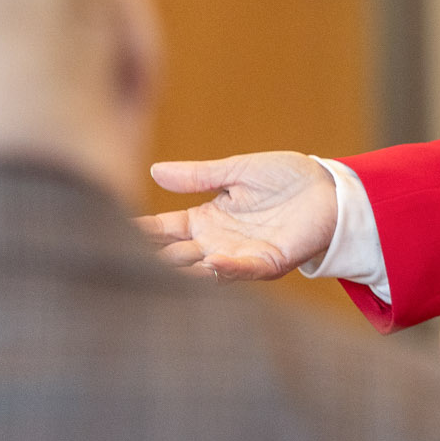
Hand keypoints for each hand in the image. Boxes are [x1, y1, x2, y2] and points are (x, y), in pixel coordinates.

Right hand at [137, 151, 338, 279]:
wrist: (331, 187)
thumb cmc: (287, 178)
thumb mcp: (238, 171)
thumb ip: (199, 175)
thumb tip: (153, 170)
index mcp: (206, 219)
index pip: (164, 229)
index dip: (140, 231)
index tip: (108, 231)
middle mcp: (217, 242)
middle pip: (175, 255)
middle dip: (152, 259)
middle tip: (121, 262)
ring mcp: (242, 255)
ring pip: (202, 269)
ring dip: (183, 269)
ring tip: (159, 266)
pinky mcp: (270, 262)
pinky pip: (244, 269)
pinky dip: (228, 268)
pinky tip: (211, 261)